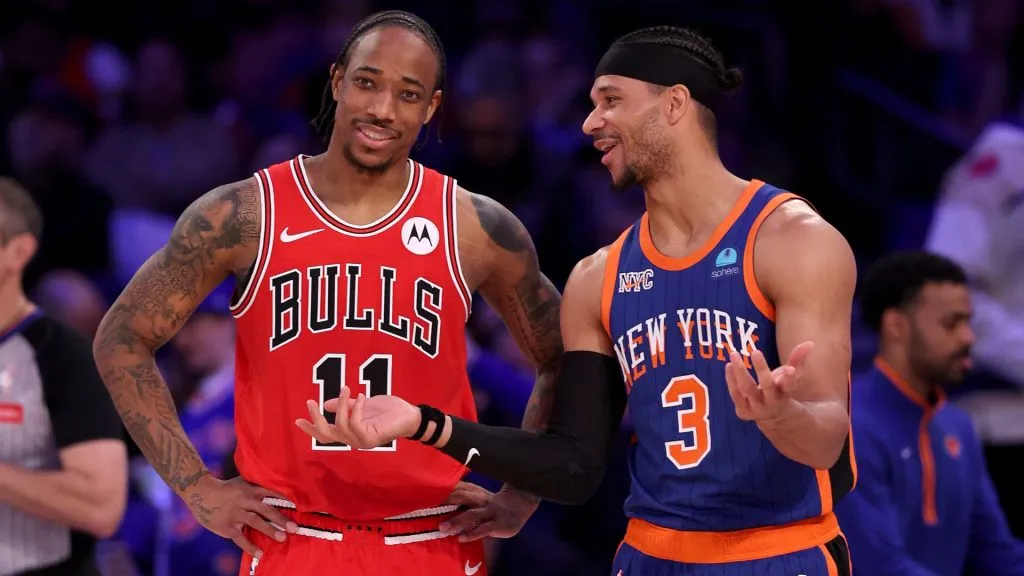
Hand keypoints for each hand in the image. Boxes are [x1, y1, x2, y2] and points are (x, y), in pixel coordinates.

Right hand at [183, 475, 297, 558]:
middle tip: (294, 528)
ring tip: (282, 538)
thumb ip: (258, 487)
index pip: (270, 493)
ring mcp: (235, 514)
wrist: (200, 492)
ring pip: (255, 522)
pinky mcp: (227, 526)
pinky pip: (240, 538)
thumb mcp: (242, 482)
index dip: (284, 499)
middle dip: (280, 519)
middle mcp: (244, 500)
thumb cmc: (226, 488)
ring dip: (269, 530)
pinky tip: (260, 554)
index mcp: (250, 489)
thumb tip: (279, 493)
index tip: (298, 507)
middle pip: (265, 509)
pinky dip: (249, 546)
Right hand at [295, 386, 420, 448]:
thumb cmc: (388, 410)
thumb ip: (345, 405)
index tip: (297, 419)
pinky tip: (361, 396)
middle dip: (316, 419)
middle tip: (311, 401)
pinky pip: (355, 424)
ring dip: (341, 405)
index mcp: (350, 433)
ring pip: (340, 426)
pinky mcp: (372, 438)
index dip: (311, 428)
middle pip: (327, 435)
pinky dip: (356, 408)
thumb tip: (327, 404)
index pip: (326, 434)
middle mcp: (354, 440)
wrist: (410, 415)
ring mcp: (362, 441)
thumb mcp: (362, 404)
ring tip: (347, 388)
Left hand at [439, 485, 538, 542]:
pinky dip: (472, 533)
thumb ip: (466, 500)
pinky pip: (483, 529)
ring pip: (472, 515)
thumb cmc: (497, 503)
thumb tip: (445, 503)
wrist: (522, 503)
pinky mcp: (498, 524)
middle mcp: (482, 500)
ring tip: (442, 528)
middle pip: (462, 499)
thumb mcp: (481, 498)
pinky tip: (461, 538)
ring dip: (456, 521)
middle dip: (446, 504)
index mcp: (477, 492)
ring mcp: (491, 512)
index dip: (444, 492)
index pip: (458, 490)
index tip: (428, 495)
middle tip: (429, 508)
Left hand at [725, 342, 813, 421]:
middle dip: (761, 369)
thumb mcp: (791, 374)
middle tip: (756, 351)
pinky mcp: (743, 410)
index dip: (789, 378)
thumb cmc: (781, 388)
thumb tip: (810, 343)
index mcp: (785, 392)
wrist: (771, 414)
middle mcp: (771, 401)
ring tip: (734, 354)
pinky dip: (731, 379)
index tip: (789, 369)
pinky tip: (728, 365)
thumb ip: (798, 358)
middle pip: (766, 386)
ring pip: (747, 389)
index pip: (789, 385)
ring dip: (740, 371)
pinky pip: (735, 393)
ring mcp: (756, 407)